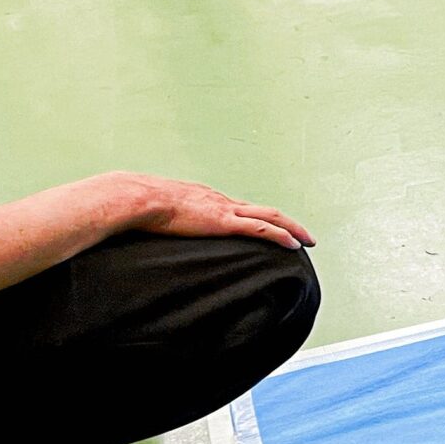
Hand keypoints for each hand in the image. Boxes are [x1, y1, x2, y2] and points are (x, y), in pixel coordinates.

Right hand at [114, 174, 314, 250]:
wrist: (136, 198)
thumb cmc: (138, 206)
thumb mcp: (154, 213)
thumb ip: (161, 221)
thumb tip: (150, 231)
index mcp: (206, 198)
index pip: (240, 208)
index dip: (258, 218)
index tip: (270, 228)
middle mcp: (221, 200)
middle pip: (263, 210)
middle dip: (286, 222)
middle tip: (303, 235)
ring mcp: (225, 209)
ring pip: (270, 217)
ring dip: (293, 229)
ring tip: (308, 241)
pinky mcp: (224, 222)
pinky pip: (261, 228)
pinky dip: (281, 236)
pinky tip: (294, 245)